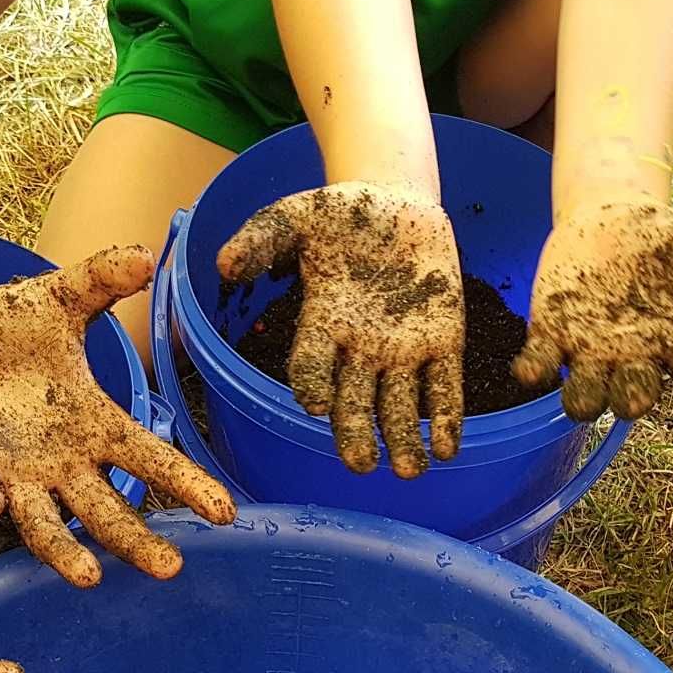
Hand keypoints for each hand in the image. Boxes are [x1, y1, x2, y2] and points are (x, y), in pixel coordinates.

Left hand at [0, 248, 236, 586]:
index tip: (224, 513)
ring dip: (67, 551)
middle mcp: (62, 460)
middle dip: (137, 540)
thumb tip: (144, 253)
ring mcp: (15, 470)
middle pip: (107, 510)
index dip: (186, 484)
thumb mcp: (58, 298)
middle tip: (171, 568)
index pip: (148, 460)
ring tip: (90, 578)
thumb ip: (100, 281)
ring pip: (47, 523)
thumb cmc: (6, 327)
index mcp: (94, 422)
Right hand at [219, 182, 464, 478]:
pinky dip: (447, 419)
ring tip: (410, 471)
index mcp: (322, 324)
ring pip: (400, 407)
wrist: (399, 201)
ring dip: (404, 440)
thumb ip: (261, 238)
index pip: (311, 367)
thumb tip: (224, 265)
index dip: (312, 385)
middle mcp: (360, 349)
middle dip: (357, 435)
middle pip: (354, 402)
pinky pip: (444, 387)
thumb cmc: (342, 214)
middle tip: (361, 465)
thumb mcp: (296, 216)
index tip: (316, 403)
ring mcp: (403, 349)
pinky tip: (448, 450)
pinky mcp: (443, 341)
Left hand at [516, 201, 672, 422]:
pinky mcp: (550, 337)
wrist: (611, 217)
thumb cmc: (666, 241)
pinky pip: (540, 365)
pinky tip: (531, 367)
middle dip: (634, 398)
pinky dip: (534, 369)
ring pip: (586, 396)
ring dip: (584, 398)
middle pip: (635, 395)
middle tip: (637, 398)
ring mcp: (591, 354)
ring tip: (582, 394)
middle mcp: (636, 360)